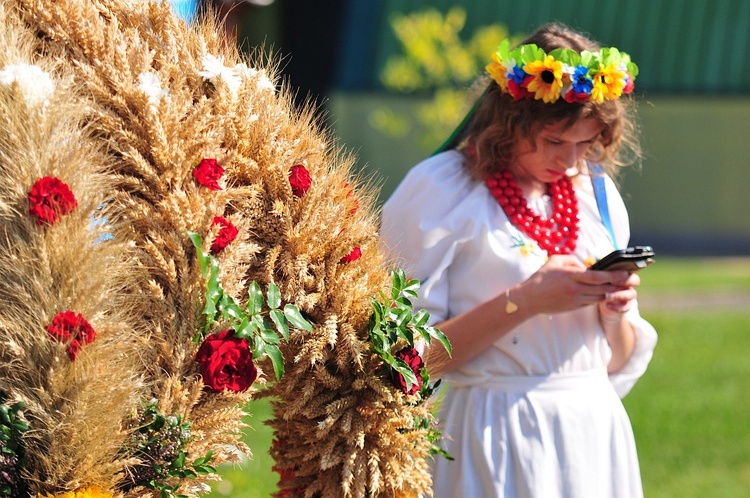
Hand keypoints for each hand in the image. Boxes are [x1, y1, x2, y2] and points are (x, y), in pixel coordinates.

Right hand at [515, 255, 637, 316]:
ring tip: (624, 288)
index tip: (626, 273)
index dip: (614, 276)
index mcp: (571, 276)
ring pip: (600, 297)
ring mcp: (575, 300)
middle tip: (633, 282)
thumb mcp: (555, 261)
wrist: (530, 298)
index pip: (597, 277)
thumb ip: (572, 260)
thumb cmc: (541, 277)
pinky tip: (608, 294)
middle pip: (603, 288)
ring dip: (612, 293)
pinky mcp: (574, 307)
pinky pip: (592, 302)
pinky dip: (601, 298)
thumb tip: (585, 264)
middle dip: (619, 285)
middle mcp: (575, 289)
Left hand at [596, 271, 639, 320]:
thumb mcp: (597, 276)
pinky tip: (607, 305)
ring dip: (620, 295)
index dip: (622, 272)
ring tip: (607, 296)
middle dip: (625, 281)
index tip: (612, 273)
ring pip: (632, 294)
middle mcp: (628, 282)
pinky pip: (626, 307)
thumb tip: (592, 267)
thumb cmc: (597, 282)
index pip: (628, 269)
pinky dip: (618, 307)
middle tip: (613, 282)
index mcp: (622, 272)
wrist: (598, 297)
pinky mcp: (625, 305)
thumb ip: (599, 272)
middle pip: (635, 280)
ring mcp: (628, 294)